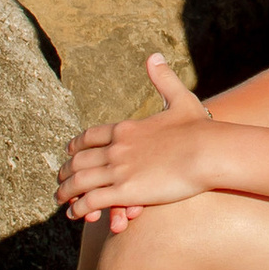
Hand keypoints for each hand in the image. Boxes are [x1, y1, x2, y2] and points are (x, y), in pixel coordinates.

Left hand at [58, 52, 213, 229]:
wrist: (208, 151)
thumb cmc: (199, 128)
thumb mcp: (180, 99)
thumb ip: (163, 79)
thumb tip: (154, 55)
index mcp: (126, 129)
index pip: (90, 137)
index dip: (76, 145)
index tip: (70, 152)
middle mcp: (117, 148)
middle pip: (79, 160)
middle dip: (66, 170)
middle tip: (60, 179)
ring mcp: (119, 170)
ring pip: (79, 182)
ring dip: (65, 191)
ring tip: (60, 199)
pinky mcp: (125, 191)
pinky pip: (91, 201)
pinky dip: (78, 208)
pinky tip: (74, 214)